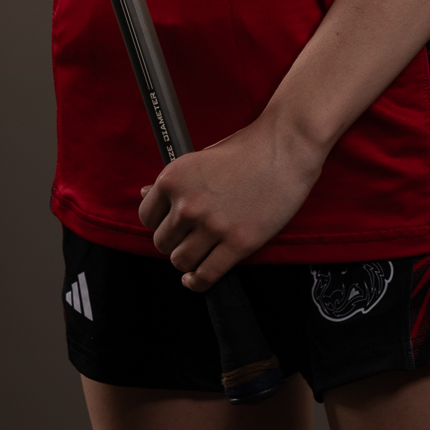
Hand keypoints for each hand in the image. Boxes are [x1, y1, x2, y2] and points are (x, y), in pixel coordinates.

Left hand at [138, 114, 324, 290]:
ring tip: (197, 254)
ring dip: (187, 261)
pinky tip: (197, 278)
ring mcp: (212, 225)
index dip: (158, 222)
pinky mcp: (237, 243)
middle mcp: (187, 204)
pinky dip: (197, 282)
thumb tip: (143, 194)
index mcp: (173, 178)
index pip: (146, 217)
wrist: (286, 147)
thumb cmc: (247, 148)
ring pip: (180, 261)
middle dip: (174, 242)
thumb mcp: (201, 157)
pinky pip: (206, 275)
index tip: (170, 224)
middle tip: (189, 237)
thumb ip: (174, 182)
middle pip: (162, 243)